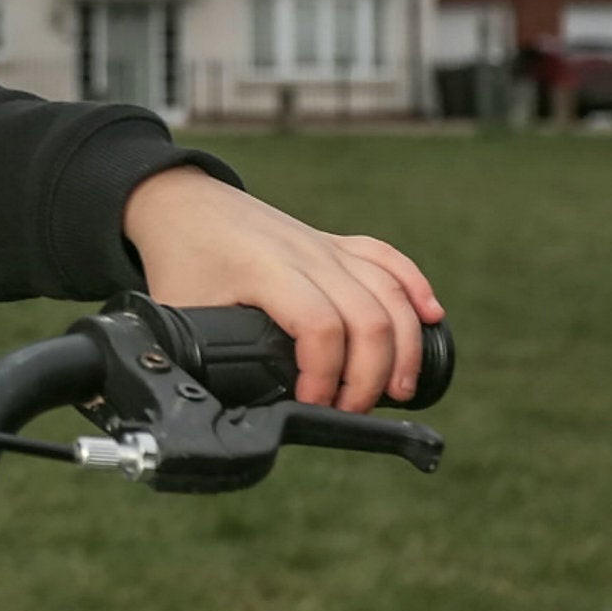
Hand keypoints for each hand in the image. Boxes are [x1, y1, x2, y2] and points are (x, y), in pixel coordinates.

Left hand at [121, 166, 441, 411]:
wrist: (181, 201)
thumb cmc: (179, 257)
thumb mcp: (180, 311)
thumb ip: (202, 357)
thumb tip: (221, 406)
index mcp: (266, 270)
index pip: (320, 328)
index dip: (326, 377)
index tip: (313, 404)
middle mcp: (307, 254)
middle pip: (368, 317)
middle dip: (371, 376)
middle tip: (353, 409)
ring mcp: (326, 245)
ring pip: (389, 293)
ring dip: (404, 346)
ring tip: (398, 389)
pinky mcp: (336, 243)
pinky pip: (389, 261)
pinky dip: (416, 289)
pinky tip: (432, 317)